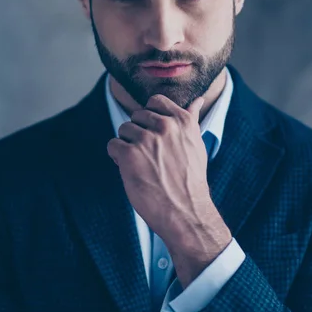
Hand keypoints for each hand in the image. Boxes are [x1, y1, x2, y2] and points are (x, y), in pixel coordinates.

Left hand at [107, 94, 231, 285]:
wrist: (186, 211)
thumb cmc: (191, 180)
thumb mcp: (196, 145)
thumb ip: (192, 119)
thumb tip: (198, 99)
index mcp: (182, 120)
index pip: (155, 101)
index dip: (150, 117)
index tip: (154, 134)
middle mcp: (165, 126)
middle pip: (136, 116)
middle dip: (138, 134)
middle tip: (150, 156)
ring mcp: (146, 139)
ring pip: (123, 130)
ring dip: (128, 146)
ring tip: (142, 165)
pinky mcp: (129, 154)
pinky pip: (113, 145)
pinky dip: (118, 158)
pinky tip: (132, 171)